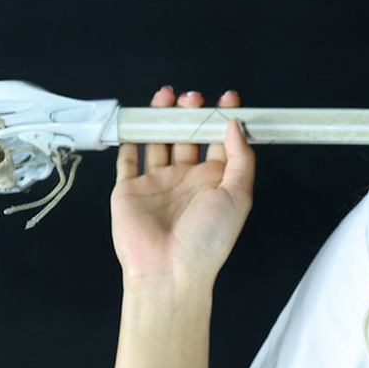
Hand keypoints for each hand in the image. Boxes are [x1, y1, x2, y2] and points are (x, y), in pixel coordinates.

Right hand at [110, 87, 255, 286]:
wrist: (169, 270)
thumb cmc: (208, 240)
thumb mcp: (238, 195)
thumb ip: (240, 158)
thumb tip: (236, 125)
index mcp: (213, 182)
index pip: (219, 142)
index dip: (223, 118)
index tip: (228, 98)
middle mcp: (186, 180)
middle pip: (187, 136)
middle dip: (190, 113)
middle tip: (193, 98)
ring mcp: (156, 183)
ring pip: (157, 141)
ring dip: (162, 118)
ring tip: (168, 96)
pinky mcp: (129, 189)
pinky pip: (128, 159)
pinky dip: (130, 138)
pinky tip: (136, 119)